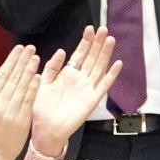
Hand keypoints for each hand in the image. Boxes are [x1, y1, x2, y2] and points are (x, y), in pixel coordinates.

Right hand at [0, 45, 39, 159]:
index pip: (2, 75)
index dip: (11, 60)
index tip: (18, 49)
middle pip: (13, 78)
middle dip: (22, 61)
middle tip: (30, 48)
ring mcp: (11, 111)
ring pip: (22, 87)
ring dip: (29, 71)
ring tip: (35, 58)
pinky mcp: (22, 119)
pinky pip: (28, 100)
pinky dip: (33, 88)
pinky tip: (38, 76)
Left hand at [31, 27, 121, 154]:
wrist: (46, 129)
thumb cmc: (41, 108)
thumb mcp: (42, 83)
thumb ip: (51, 67)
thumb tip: (62, 51)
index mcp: (67, 74)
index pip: (79, 54)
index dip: (85, 42)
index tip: (89, 29)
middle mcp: (80, 79)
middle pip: (91, 58)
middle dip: (97, 44)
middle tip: (103, 29)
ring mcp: (87, 88)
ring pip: (99, 67)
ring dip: (105, 54)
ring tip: (110, 39)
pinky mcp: (92, 99)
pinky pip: (103, 85)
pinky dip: (111, 75)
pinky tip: (117, 64)